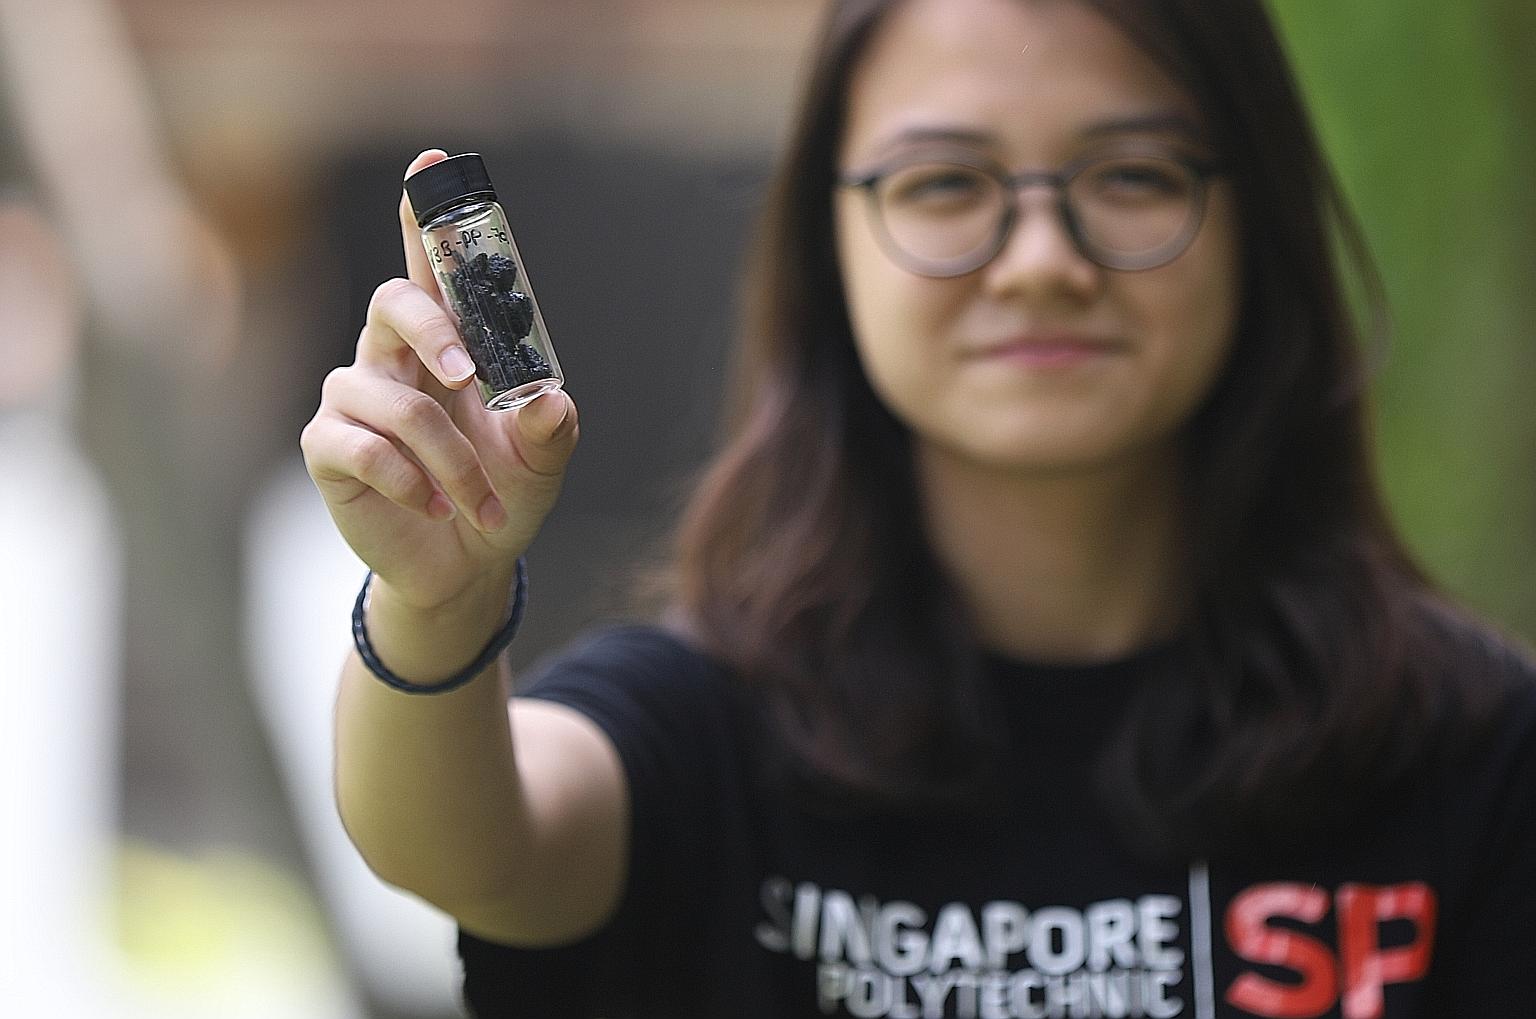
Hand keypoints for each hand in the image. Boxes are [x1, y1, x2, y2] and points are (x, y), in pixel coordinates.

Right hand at [300, 149, 578, 613]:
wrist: (467, 568)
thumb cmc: (503, 496)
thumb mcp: (542, 462)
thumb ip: (550, 428)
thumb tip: (547, 399)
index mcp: (446, 344)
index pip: (430, 267)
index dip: (426, 214)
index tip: (434, 162)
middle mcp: (393, 358)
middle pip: (393, 302)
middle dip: (432, 328)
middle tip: (469, 374)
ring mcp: (355, 400)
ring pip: (389, 396)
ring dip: (445, 454)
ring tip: (475, 501)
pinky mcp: (329, 449)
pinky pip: (356, 445)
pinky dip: (406, 478)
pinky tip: (433, 506)